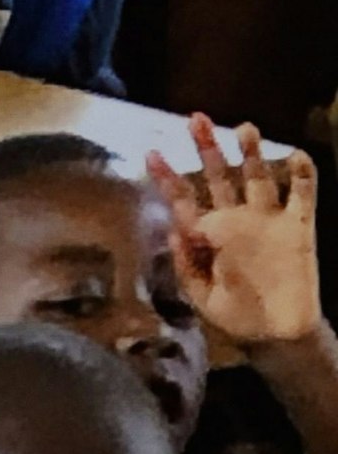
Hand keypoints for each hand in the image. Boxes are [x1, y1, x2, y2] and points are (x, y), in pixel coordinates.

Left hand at [147, 113, 323, 347]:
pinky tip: (295, 156)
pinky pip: (302, 196)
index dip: (168, 178)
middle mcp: (237, 219)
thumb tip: (176, 228)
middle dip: (208, 148)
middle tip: (196, 119)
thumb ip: (187, 264)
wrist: (276, 334)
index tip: (151, 153)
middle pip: (220, 176)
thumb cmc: (236, 315)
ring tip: (244, 128)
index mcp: (208, 235)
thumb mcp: (201, 295)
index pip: (184, 199)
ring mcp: (268, 220)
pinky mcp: (299, 228)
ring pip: (258, 177)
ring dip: (251, 153)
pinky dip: (301, 176)